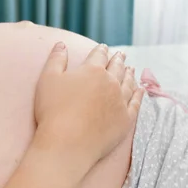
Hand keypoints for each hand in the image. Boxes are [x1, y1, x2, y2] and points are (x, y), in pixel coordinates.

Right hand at [33, 42, 143, 169]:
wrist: (67, 143)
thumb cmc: (52, 111)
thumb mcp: (47, 80)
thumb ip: (56, 60)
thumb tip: (62, 44)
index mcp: (93, 70)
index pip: (99, 56)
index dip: (101, 50)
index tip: (104, 47)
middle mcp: (111, 83)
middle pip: (117, 67)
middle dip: (118, 60)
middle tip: (121, 55)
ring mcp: (120, 102)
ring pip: (129, 83)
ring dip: (130, 75)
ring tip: (131, 69)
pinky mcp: (126, 120)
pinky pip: (136, 104)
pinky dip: (139, 95)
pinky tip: (140, 90)